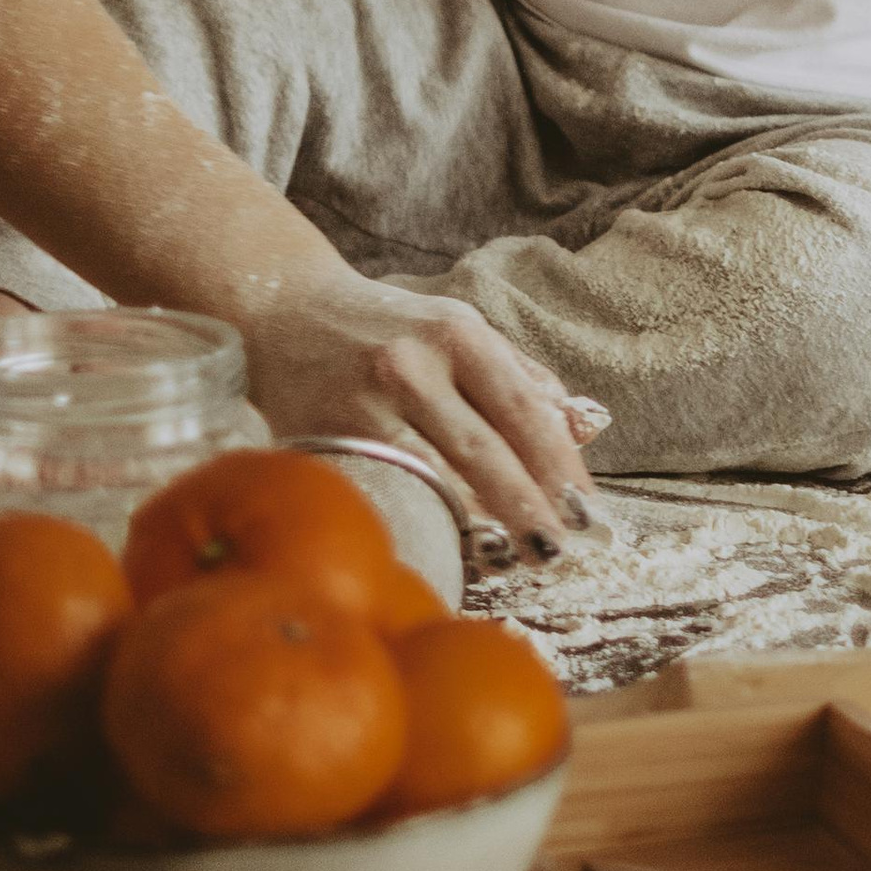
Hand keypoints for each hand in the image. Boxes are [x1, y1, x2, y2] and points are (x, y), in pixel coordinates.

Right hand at [246, 269, 604, 555]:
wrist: (282, 309)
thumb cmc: (385, 327)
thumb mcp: (456, 329)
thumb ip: (519, 375)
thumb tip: (580, 430)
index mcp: (458, 335)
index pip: (523, 408)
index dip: (560, 466)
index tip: (587, 511)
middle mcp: (413, 365)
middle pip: (485, 451)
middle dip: (529, 507)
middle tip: (559, 552)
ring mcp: (365, 404)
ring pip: (434, 478)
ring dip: (478, 526)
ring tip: (514, 560)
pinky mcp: (326, 438)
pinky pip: (385, 489)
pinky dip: (421, 519)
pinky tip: (445, 545)